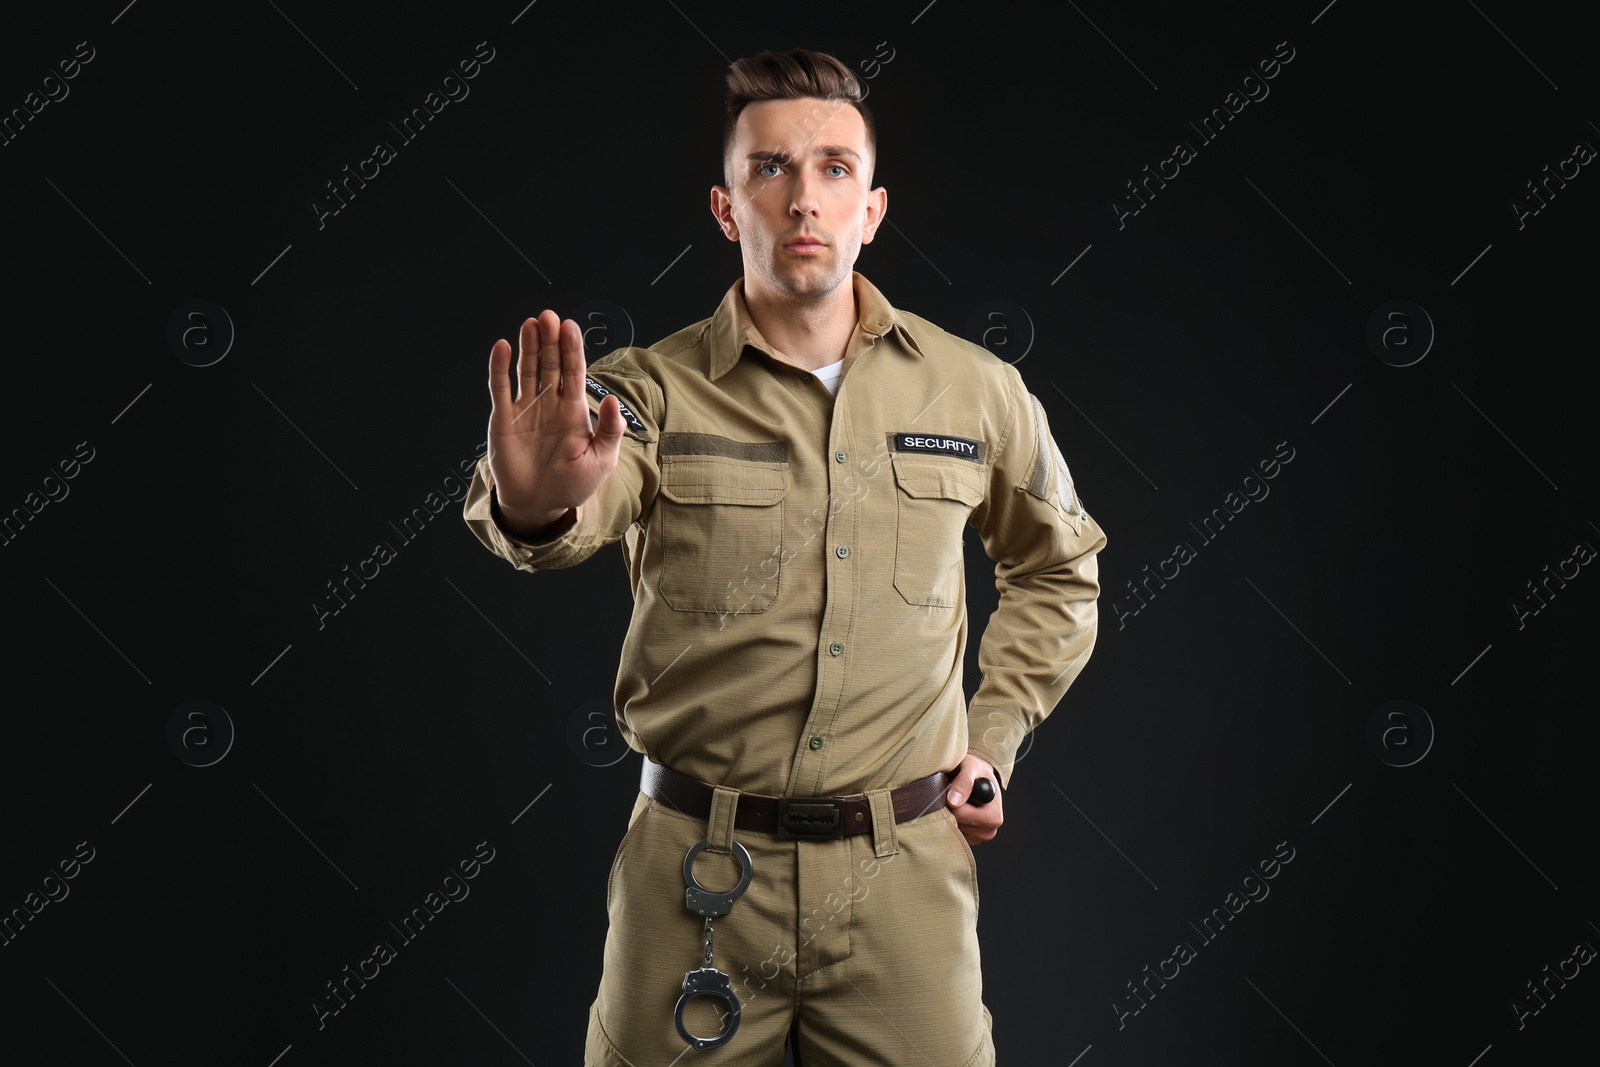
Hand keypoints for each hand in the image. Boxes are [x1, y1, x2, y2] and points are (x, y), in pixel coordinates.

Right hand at [485, 310, 626, 533]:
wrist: (539, 505)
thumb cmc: (572, 485)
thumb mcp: (601, 460)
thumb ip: (610, 431)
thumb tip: (614, 400)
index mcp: (574, 410)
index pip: (574, 372)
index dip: (572, 349)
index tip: (571, 327)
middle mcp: (550, 403)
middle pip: (550, 364)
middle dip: (551, 340)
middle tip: (550, 316)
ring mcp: (526, 408)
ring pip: (527, 370)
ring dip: (529, 346)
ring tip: (532, 323)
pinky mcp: (504, 418)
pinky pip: (500, 388)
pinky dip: (500, 367)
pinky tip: (503, 346)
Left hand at [946, 753, 1002, 845]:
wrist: (976, 776)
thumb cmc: (976, 770)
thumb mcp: (971, 767)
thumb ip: (964, 781)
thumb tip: (953, 802)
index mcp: (994, 815)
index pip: (966, 818)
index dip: (954, 806)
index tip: (950, 792)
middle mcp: (989, 830)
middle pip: (958, 826)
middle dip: (949, 810)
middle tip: (951, 794)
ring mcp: (978, 836)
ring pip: (953, 830)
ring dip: (948, 815)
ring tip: (954, 800)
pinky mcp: (968, 838)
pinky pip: (951, 834)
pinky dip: (947, 821)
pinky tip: (954, 809)